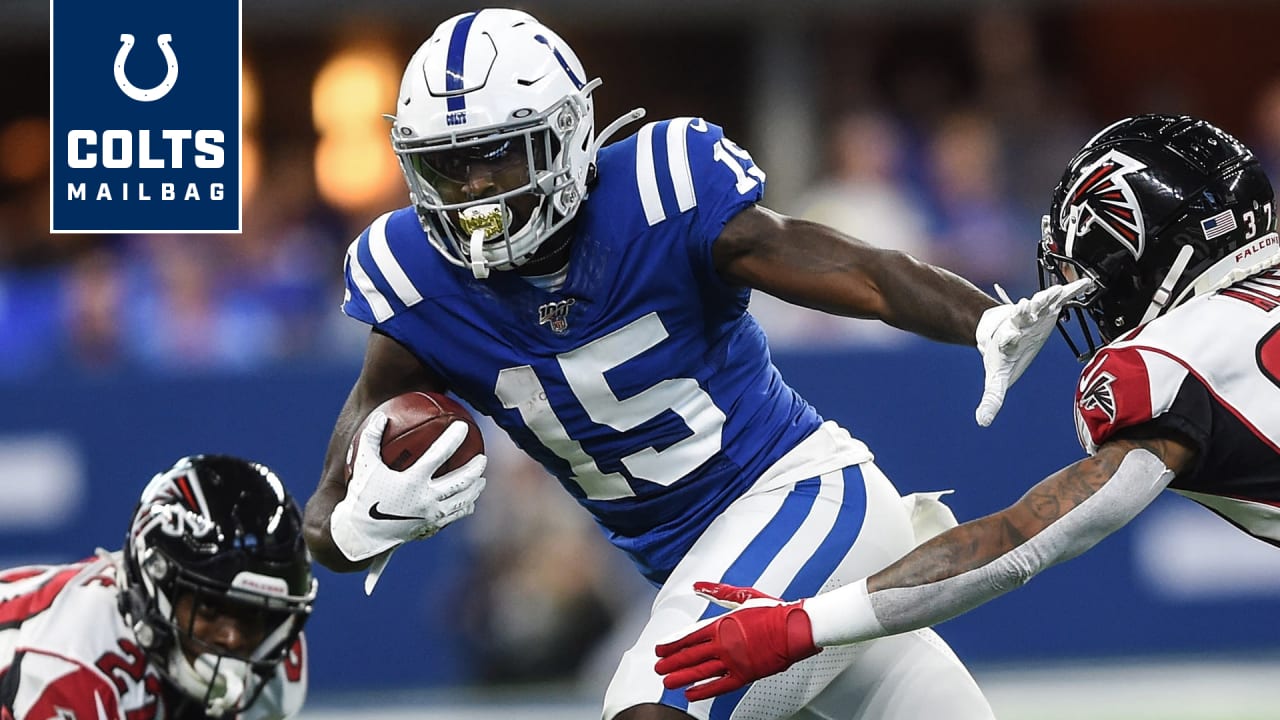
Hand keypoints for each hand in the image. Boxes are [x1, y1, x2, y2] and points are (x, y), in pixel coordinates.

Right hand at [329, 411, 486, 562]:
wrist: (361, 534)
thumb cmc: (361, 496)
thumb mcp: (363, 465)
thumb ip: (371, 438)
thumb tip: (382, 416)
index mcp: (412, 481)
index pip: (439, 454)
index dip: (453, 438)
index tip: (463, 426)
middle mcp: (426, 498)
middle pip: (461, 480)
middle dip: (476, 467)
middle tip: (483, 458)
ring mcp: (431, 515)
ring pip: (463, 499)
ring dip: (475, 488)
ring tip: (482, 479)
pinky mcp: (432, 527)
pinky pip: (456, 515)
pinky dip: (466, 506)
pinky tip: (470, 501)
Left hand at [654, 582, 819, 701]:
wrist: (797, 627)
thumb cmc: (774, 611)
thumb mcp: (742, 597)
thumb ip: (717, 593)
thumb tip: (698, 586)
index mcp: (722, 624)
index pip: (689, 636)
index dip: (672, 643)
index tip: (660, 648)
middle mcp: (724, 643)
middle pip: (690, 655)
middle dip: (671, 662)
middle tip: (658, 668)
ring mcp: (733, 660)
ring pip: (700, 671)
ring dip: (681, 677)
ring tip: (668, 682)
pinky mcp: (745, 674)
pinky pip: (719, 685)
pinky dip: (703, 691)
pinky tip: (691, 694)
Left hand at [974, 278, 1095, 425]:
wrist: (999, 331)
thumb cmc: (1001, 356)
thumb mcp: (996, 378)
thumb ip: (992, 398)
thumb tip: (981, 422)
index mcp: (1007, 340)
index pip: (1006, 340)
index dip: (1007, 339)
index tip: (1008, 338)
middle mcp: (1019, 323)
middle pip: (1021, 316)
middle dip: (1025, 312)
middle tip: (1026, 305)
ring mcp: (1034, 313)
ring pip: (1040, 303)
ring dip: (1047, 297)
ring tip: (1057, 291)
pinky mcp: (1048, 308)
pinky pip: (1061, 297)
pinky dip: (1072, 291)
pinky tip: (1086, 284)